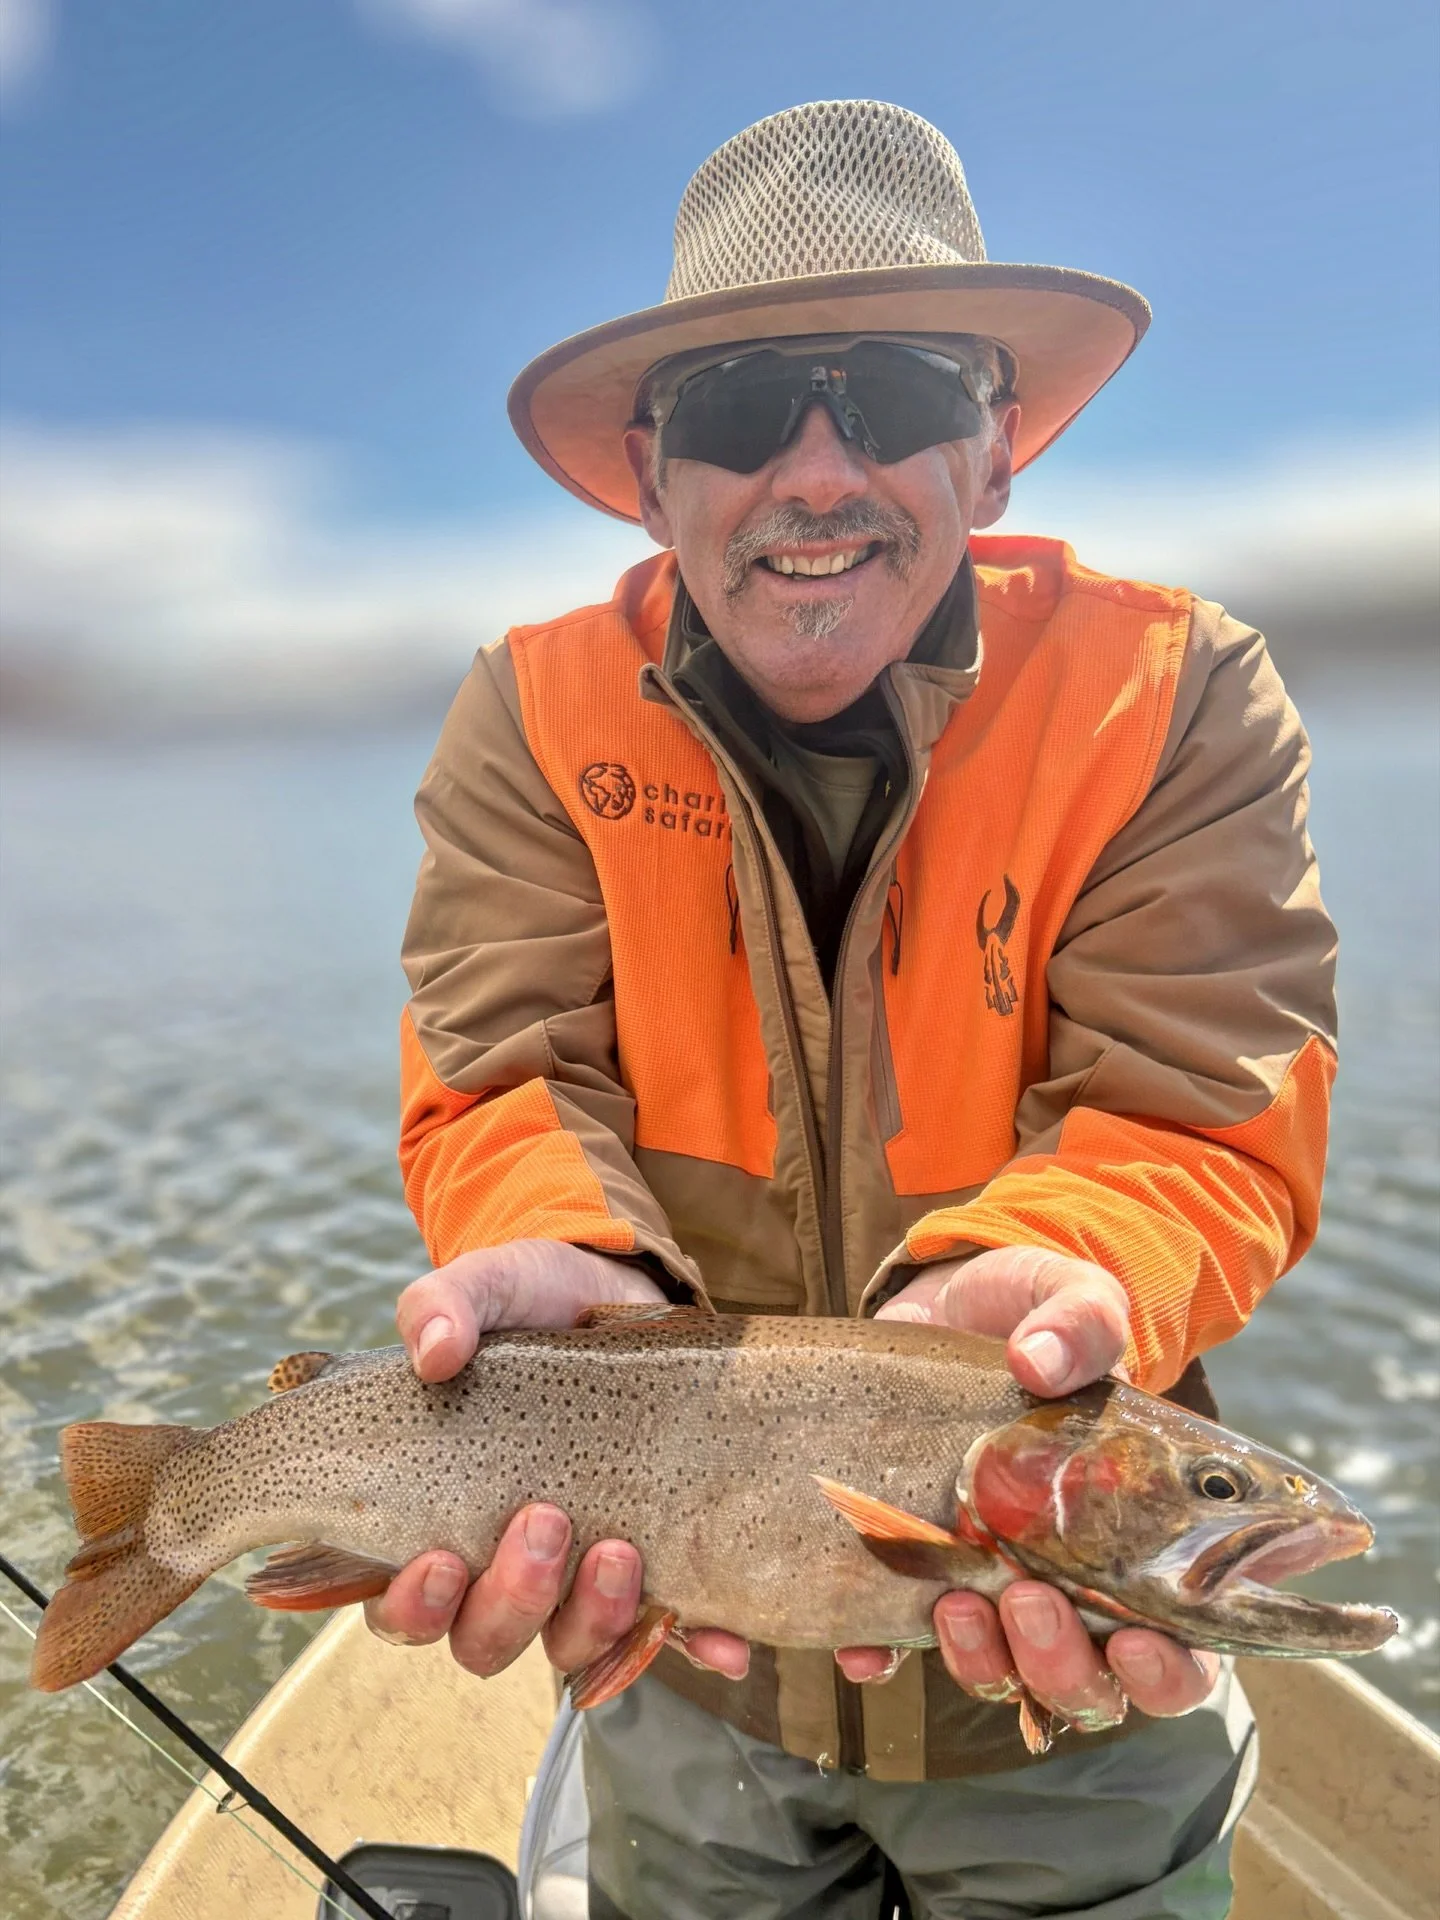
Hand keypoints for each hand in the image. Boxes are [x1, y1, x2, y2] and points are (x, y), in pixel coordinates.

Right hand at [365, 1240, 749, 1682]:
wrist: (615, 1289)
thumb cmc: (530, 1301)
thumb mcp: (486, 1286)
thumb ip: (444, 1306)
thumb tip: (436, 1350)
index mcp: (439, 1516)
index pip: (404, 1604)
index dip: (414, 1606)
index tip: (440, 1560)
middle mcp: (502, 1562)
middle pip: (487, 1637)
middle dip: (514, 1600)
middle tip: (545, 1522)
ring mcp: (579, 1572)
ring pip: (572, 1643)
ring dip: (595, 1618)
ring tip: (621, 1550)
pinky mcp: (653, 1561)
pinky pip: (671, 1628)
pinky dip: (695, 1644)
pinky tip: (723, 1641)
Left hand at [835, 1247, 1217, 1725]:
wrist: (949, 1303)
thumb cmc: (1038, 1315)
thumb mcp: (1074, 1299)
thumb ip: (1080, 1322)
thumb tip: (1039, 1360)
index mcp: (1143, 1539)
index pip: (1184, 1650)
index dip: (1170, 1670)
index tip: (1135, 1638)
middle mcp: (1074, 1582)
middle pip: (1089, 1685)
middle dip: (1062, 1668)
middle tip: (1029, 1599)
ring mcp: (993, 1583)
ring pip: (1002, 1676)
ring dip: (983, 1663)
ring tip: (958, 1599)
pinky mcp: (920, 1569)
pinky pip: (899, 1642)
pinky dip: (881, 1655)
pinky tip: (863, 1645)